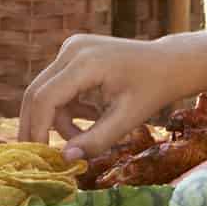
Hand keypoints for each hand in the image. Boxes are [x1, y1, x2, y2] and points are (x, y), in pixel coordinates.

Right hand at [20, 33, 201, 158]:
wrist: (169, 63)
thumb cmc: (153, 91)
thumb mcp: (128, 119)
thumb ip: (96, 140)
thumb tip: (65, 158)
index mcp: (86, 62)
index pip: (45, 98)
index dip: (37, 129)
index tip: (39, 156)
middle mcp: (72, 49)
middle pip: (37, 92)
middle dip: (36, 126)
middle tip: (39, 155)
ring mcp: (71, 48)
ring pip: (45, 91)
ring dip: (57, 119)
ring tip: (83, 135)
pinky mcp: (72, 53)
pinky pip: (57, 85)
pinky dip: (66, 107)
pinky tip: (91, 115)